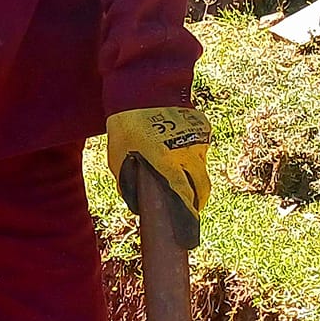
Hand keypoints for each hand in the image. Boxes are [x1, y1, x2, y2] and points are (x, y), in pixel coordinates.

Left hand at [109, 106, 211, 249]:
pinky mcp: (202, 129)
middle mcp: (187, 154)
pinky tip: (175, 148)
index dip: (189, 216)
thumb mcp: (118, 156)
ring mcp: (197, 141)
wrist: (143, 89)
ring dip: (191, 174)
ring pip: (200, 166)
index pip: (185, 197)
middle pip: (202, 187)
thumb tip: (136, 204)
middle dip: (197, 200)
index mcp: (167, 163)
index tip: (190, 231)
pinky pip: (198, 148)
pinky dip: (189, 153)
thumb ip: (127, 181)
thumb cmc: (125, 125)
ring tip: (176, 173)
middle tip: (190, 208)